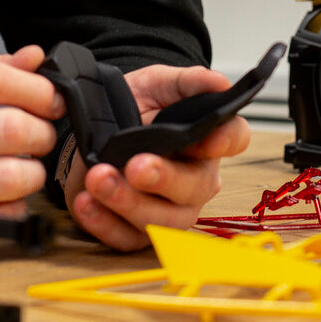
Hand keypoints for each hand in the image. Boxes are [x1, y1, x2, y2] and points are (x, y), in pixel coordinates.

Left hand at [60, 63, 251, 250]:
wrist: (91, 131)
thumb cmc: (132, 108)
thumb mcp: (156, 84)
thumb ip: (187, 82)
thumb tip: (219, 83)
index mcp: (206, 141)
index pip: (233, 139)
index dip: (225, 141)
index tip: (208, 140)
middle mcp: (194, 179)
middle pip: (196, 188)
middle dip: (165, 179)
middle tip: (137, 165)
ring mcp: (168, 209)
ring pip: (163, 221)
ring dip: (129, 202)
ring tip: (98, 179)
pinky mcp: (136, 230)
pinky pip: (127, 239)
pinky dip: (104, 223)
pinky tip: (87, 202)